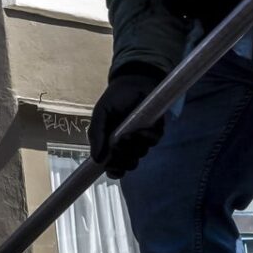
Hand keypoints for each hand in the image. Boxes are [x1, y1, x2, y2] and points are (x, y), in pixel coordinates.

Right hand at [89, 64, 167, 178]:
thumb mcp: (100, 115)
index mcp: (112, 144)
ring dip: (133, 148)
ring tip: (126, 135)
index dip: (114, 171)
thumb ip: (96, 135)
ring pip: (141, 154)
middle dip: (123, 160)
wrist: (132, 81)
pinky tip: (140, 131)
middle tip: (117, 146)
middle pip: (129, 165)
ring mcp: (142, 138)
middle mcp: (128, 145)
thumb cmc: (114, 99)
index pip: (114, 166)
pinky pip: (154, 141)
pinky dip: (147, 138)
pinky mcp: (156, 129)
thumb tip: (96, 159)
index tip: (111, 168)